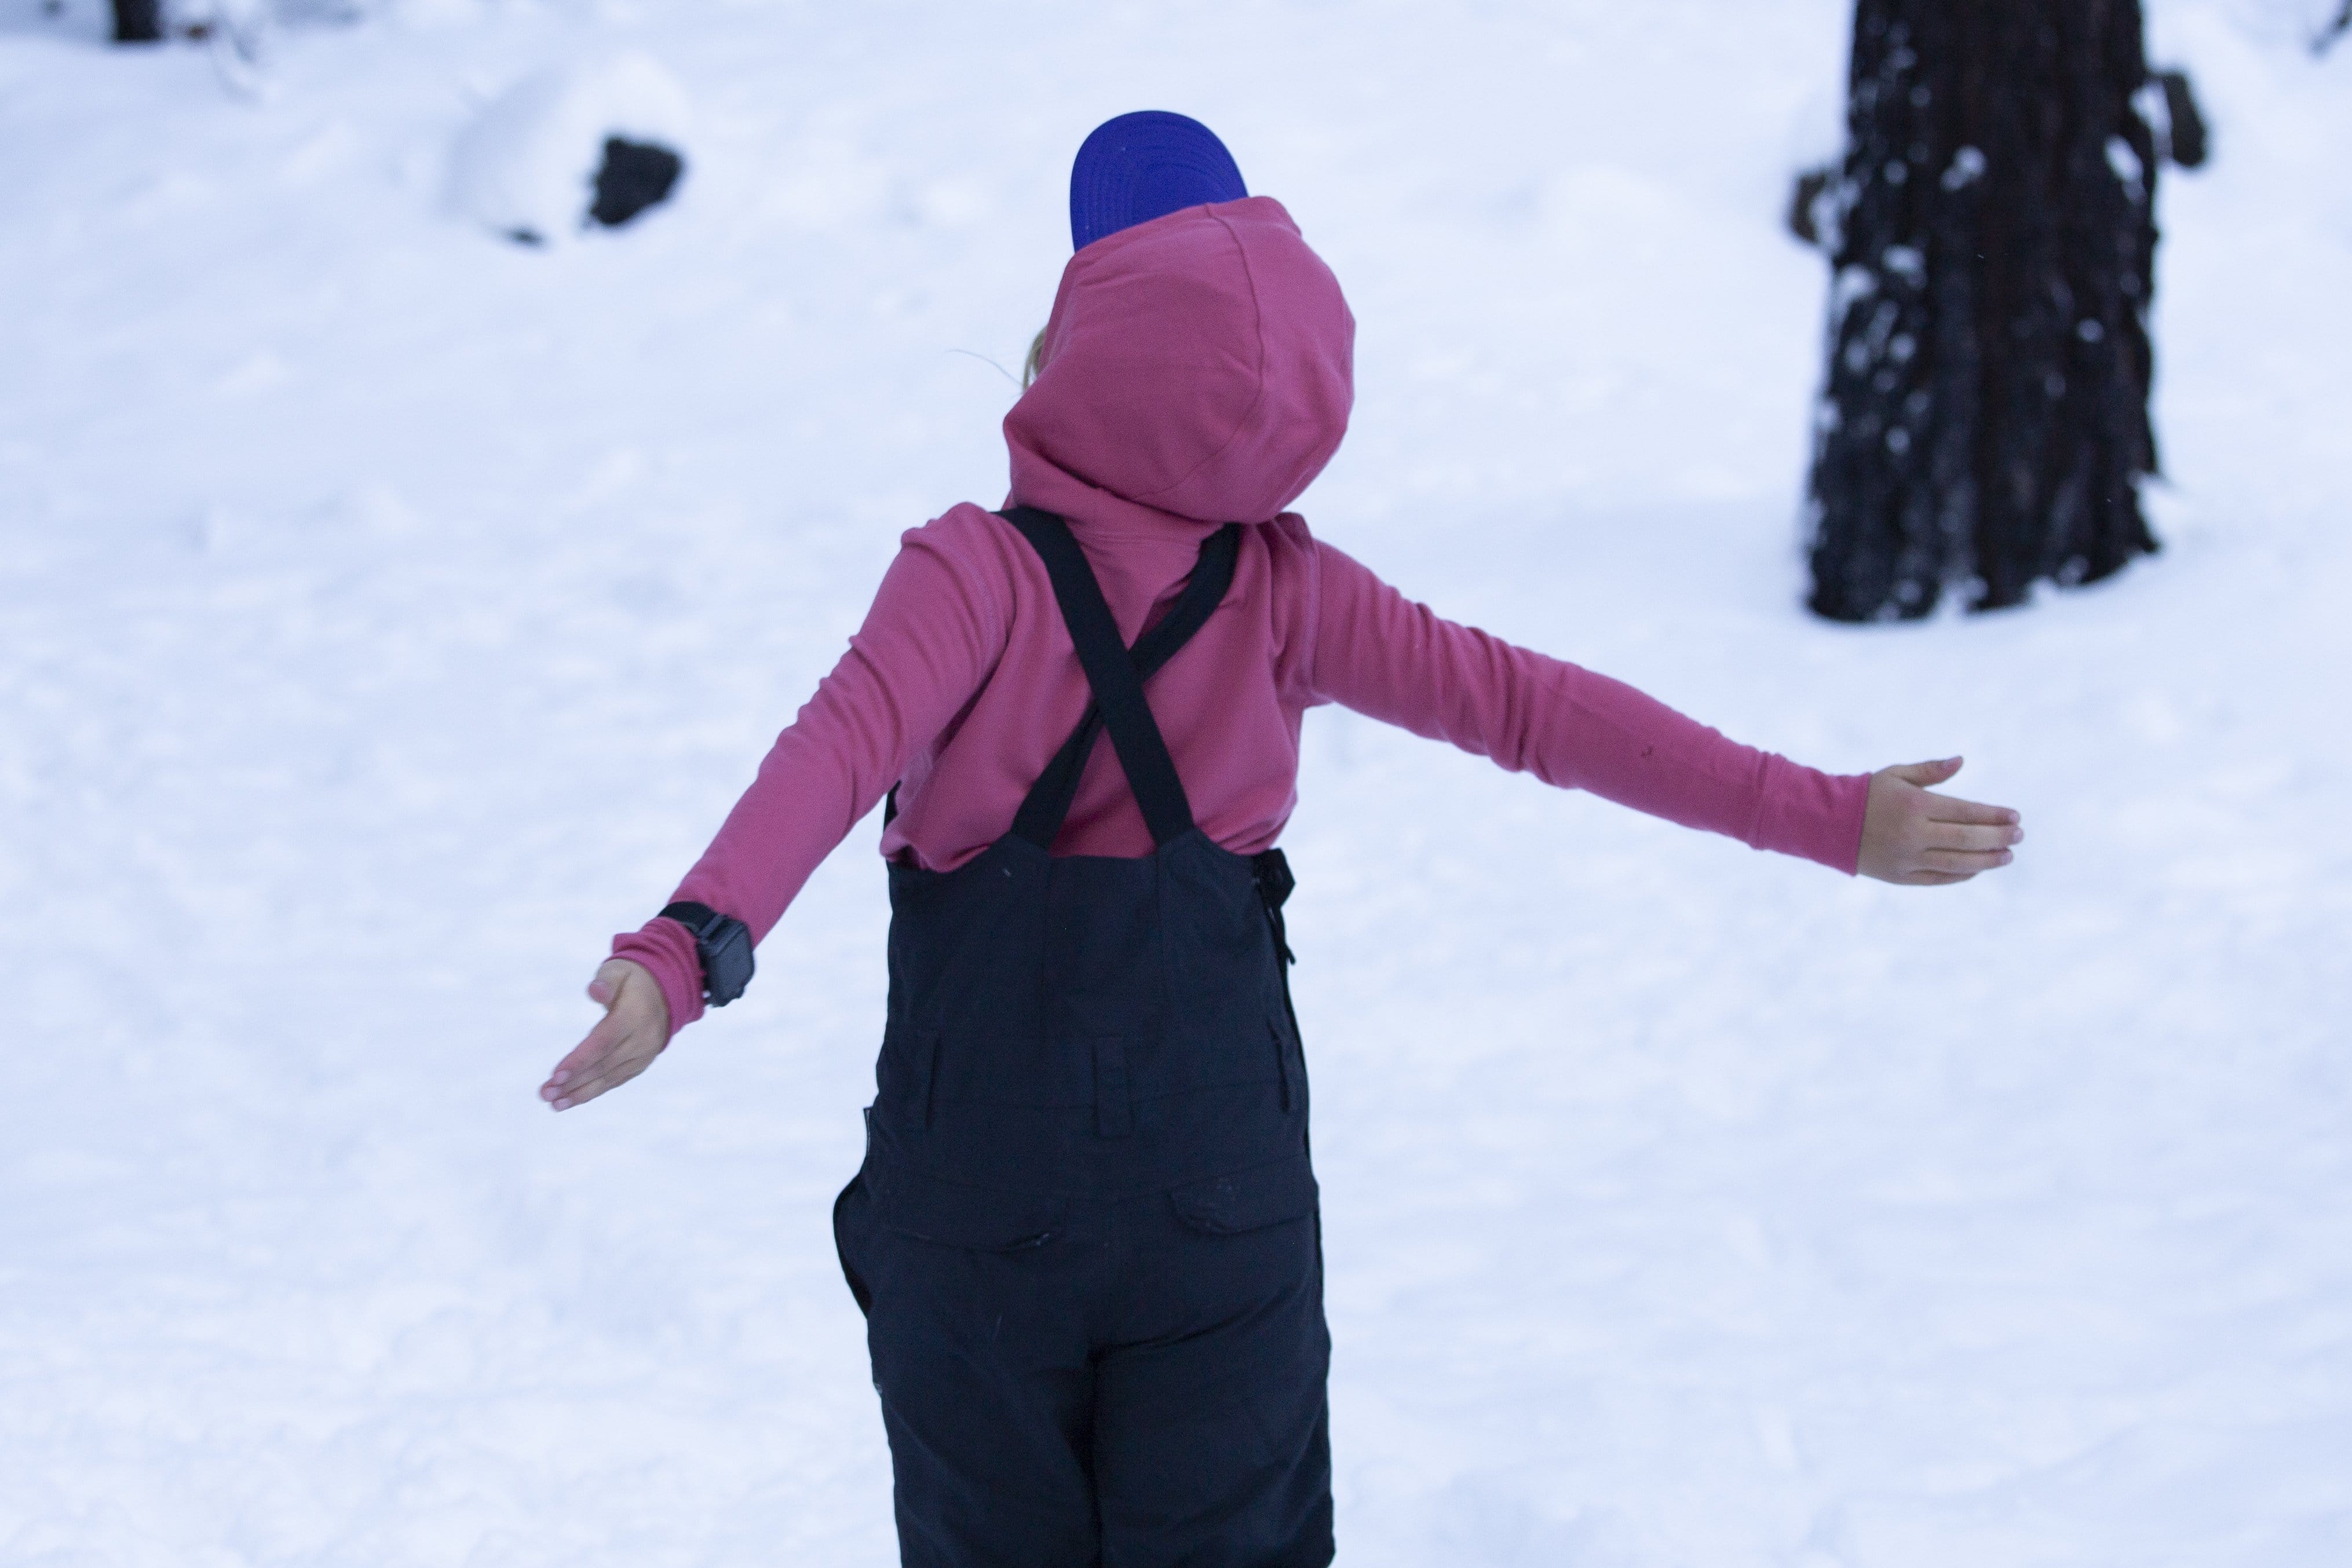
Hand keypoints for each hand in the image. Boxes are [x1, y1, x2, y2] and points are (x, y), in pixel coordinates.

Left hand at [541, 959, 671, 1110]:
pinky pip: (614, 1081)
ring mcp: (644, 1055)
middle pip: (604, 1065)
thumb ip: (606, 981)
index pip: (604, 1041)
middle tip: (545, 1094)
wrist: (665, 994)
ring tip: (553, 1103)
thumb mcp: (619, 972)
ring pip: (609, 1078)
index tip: (555, 1075)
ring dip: (579, 1093)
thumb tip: (594, 991)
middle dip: (573, 1081)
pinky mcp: (640, 1065)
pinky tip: (570, 1100)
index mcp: (636, 1015)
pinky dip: (592, 1092)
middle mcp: (643, 1039)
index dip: (580, 1060)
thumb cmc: (632, 980)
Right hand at [1857, 757, 2021, 884]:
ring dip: (1987, 860)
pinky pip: (1939, 879)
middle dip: (1998, 837)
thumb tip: (1962, 761)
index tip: (2015, 817)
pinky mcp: (1900, 876)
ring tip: (2007, 856)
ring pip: (1957, 863)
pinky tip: (1978, 867)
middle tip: (2019, 836)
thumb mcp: (1896, 775)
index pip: (1966, 812)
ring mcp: (1907, 858)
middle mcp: (1913, 834)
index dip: (1994, 815)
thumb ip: (1931, 771)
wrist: (1828, 824)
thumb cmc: (1867, 794)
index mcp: (1915, 806)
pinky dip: (1962, 874)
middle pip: (1967, 838)